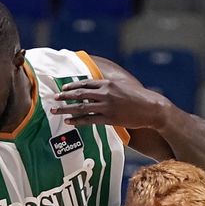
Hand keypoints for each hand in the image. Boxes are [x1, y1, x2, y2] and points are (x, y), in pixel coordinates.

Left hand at [53, 76, 167, 130]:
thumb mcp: (123, 87)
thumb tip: (102, 90)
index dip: (72, 86)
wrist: (151, 108)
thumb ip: (111, 88)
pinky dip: (77, 121)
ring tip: (55, 111)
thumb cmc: (138, 98)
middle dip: (65, 96)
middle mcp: (105, 93)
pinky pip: (89, 120)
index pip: (85, 83)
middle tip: (54, 98)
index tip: (63, 88)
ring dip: (66, 109)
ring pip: (81, 107)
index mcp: (108, 83)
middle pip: (79, 94)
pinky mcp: (109, 118)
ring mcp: (106, 106)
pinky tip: (68, 122)